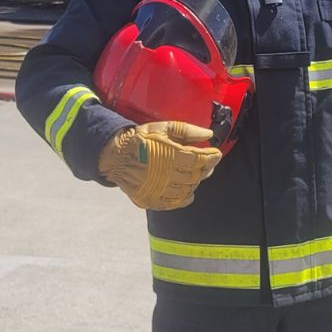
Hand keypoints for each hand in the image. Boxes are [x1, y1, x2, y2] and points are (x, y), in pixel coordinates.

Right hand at [97, 121, 220, 210]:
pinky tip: (188, 191)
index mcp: (170, 156)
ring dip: (195, 182)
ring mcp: (159, 190)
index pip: (200, 160)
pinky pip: (175, 203)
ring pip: (188, 190)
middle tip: (207, 163)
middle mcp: (167, 175)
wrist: (115, 156)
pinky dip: (185, 198)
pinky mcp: (153, 200)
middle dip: (205, 169)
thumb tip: (208, 134)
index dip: (211, 157)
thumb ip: (186, 131)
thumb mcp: (161, 128)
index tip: (216, 153)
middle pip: (196, 176)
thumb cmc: (139, 140)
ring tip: (195, 174)